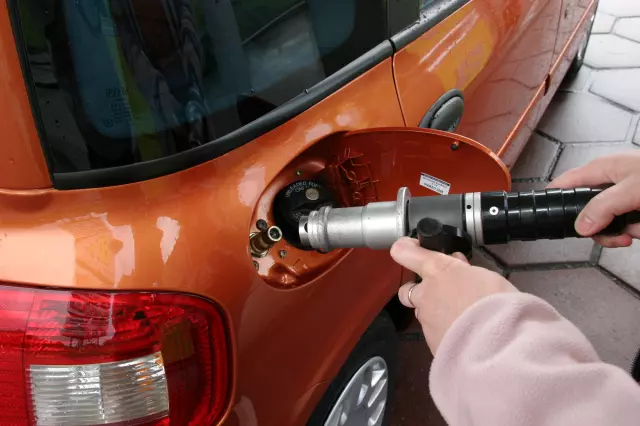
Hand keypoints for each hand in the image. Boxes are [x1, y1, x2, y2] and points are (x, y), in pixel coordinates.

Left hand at [391, 238, 517, 352]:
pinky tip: (465, 336)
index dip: (405, 249)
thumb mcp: (487, 276)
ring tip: (461, 318)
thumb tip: (459, 269)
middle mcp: (425, 293)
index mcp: (438, 270)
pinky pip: (434, 334)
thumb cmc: (497, 302)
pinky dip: (445, 332)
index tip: (411, 249)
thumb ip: (467, 273)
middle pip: (407, 290)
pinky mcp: (432, 343)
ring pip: (423, 313)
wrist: (497, 343)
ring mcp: (426, 320)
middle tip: (443, 293)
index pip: (404, 252)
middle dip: (421, 291)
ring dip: (435, 312)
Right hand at [549, 151, 639, 247]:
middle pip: (587, 211)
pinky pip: (626, 225)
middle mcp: (609, 182)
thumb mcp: (631, 189)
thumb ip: (603, 207)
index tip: (546, 218)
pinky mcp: (635, 205)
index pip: (564, 184)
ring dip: (623, 231)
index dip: (553, 199)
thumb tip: (581, 226)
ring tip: (637, 229)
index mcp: (601, 169)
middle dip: (600, 228)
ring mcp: (623, 195)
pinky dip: (635, 230)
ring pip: (608, 222)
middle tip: (610, 233)